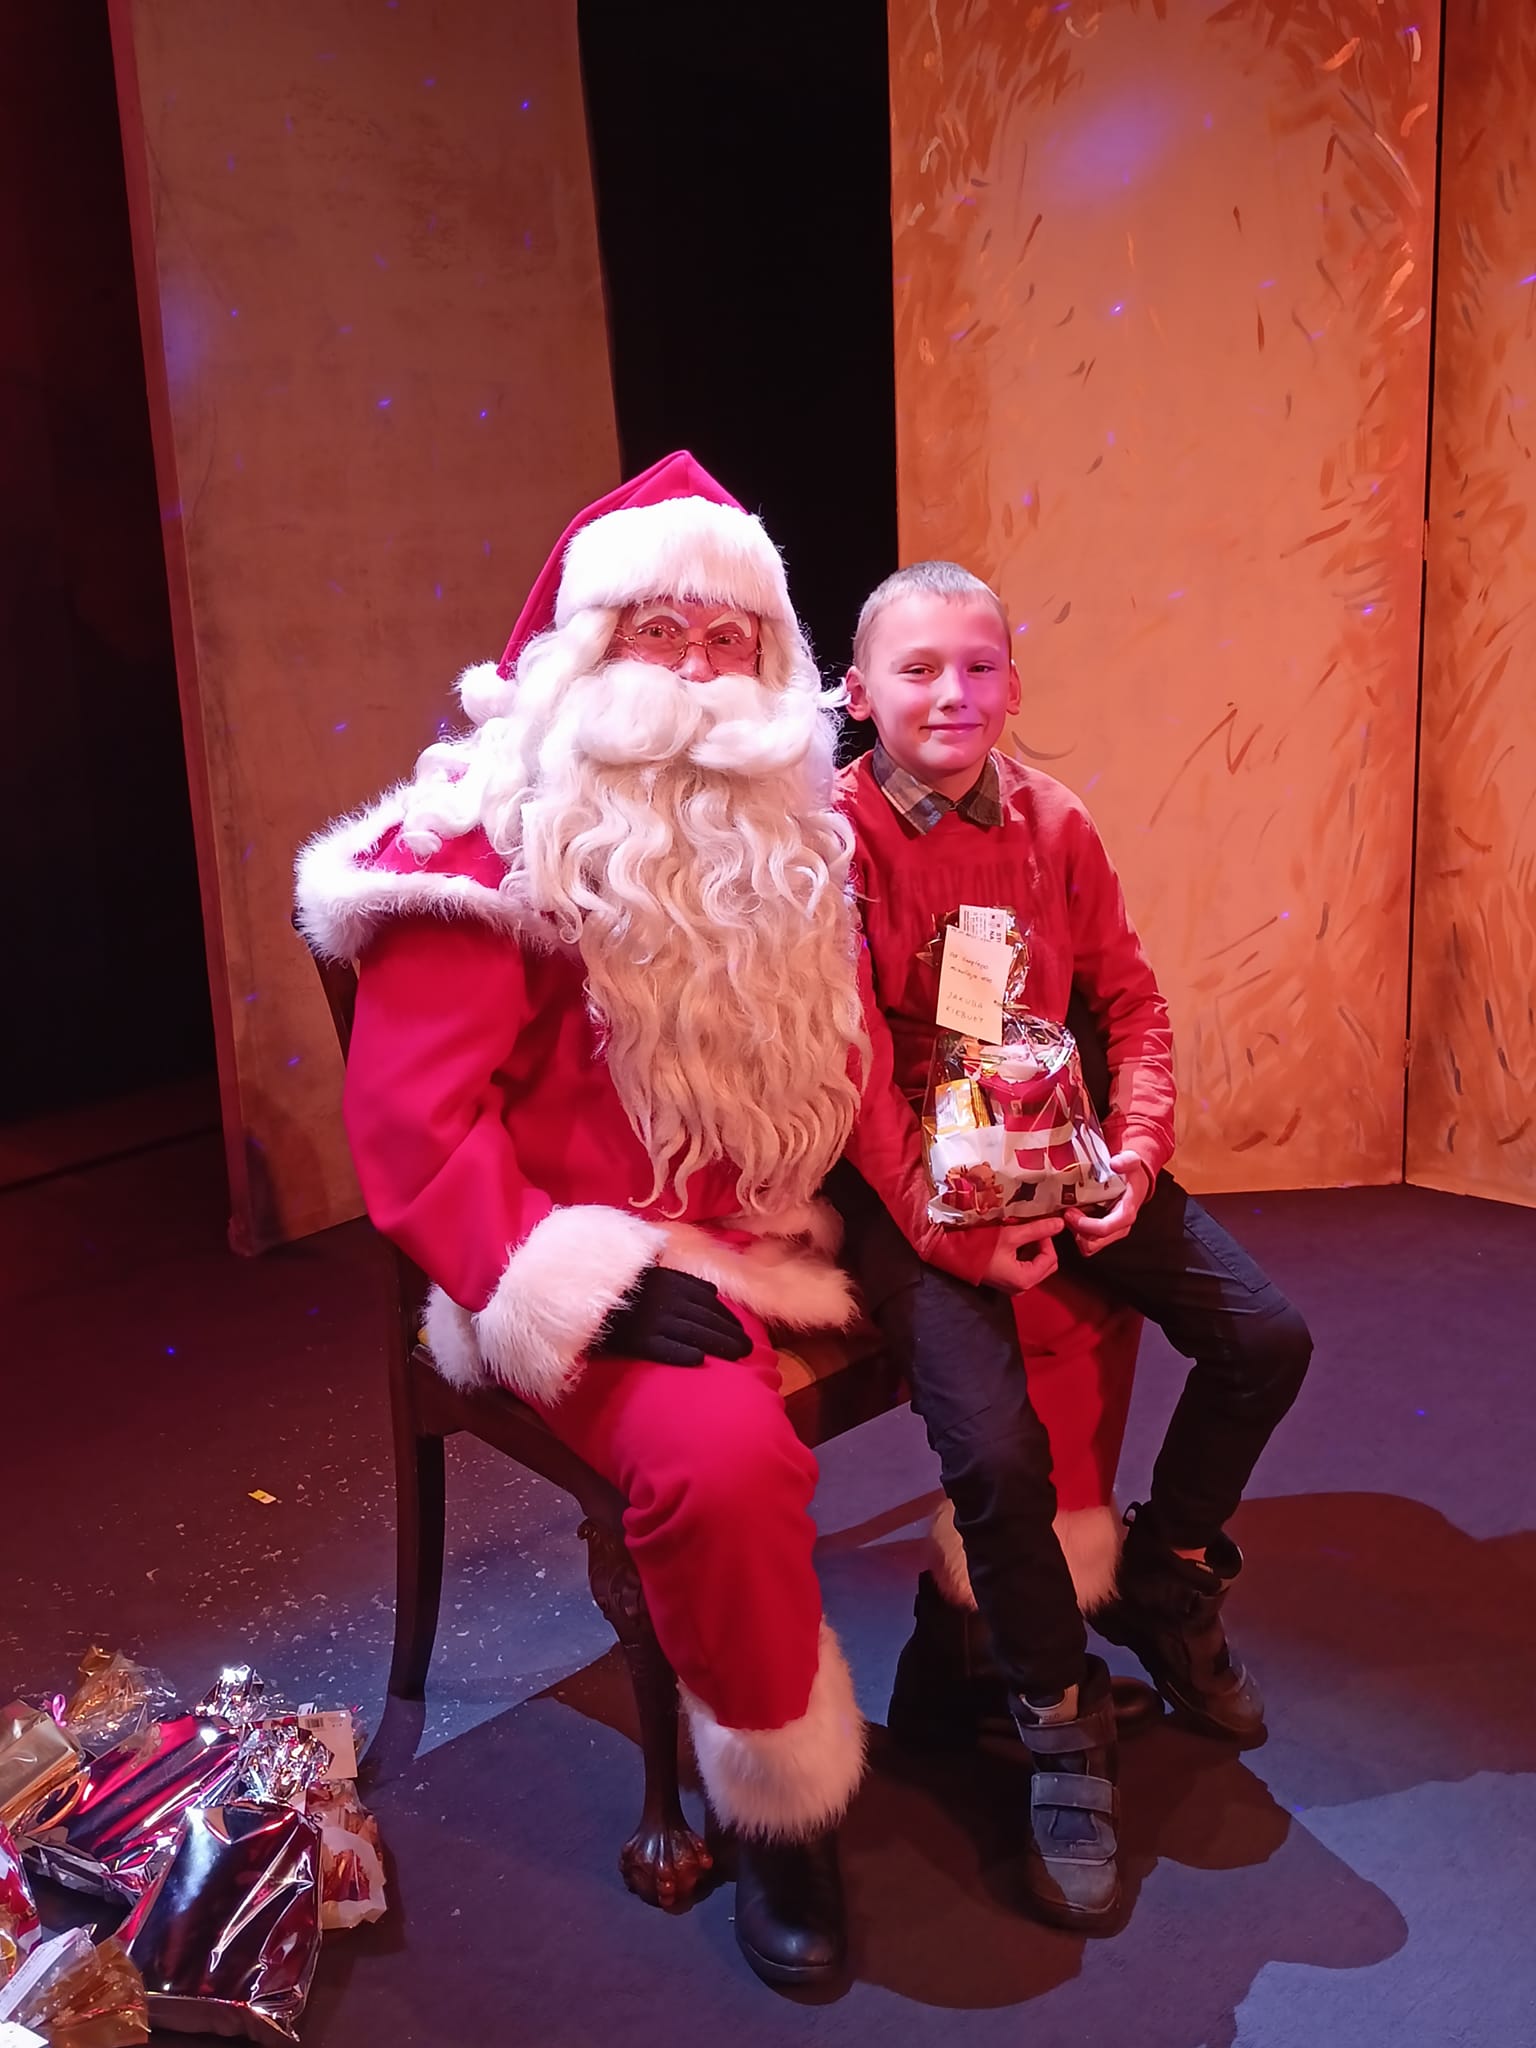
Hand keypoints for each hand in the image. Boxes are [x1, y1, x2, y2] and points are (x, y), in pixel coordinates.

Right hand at [596, 1264, 751, 1366]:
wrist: (578, 1291)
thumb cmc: (610, 1280)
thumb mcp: (641, 1268)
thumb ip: (667, 1271)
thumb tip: (697, 1278)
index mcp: (667, 1279)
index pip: (706, 1297)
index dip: (725, 1314)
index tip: (738, 1326)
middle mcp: (664, 1297)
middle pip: (707, 1317)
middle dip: (730, 1332)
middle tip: (748, 1348)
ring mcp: (652, 1319)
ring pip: (695, 1332)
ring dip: (720, 1344)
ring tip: (738, 1356)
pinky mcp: (637, 1340)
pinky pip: (666, 1348)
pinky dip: (684, 1353)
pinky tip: (699, 1360)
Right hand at [979, 1217, 1063, 1294]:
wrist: (952, 1254)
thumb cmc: (979, 1246)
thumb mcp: (1010, 1235)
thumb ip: (1037, 1230)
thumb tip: (1059, 1223)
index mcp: (1025, 1279)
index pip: (1051, 1258)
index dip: (1048, 1239)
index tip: (1038, 1224)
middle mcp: (1022, 1287)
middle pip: (1046, 1264)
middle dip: (1042, 1244)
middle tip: (1032, 1228)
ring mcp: (1013, 1286)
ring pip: (1036, 1265)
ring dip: (1034, 1248)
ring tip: (1023, 1231)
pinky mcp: (1006, 1280)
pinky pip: (1025, 1267)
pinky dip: (1024, 1253)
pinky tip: (1015, 1241)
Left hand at [1064, 1151, 1152, 1255]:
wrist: (1137, 1181)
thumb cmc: (1133, 1173)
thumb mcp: (1132, 1162)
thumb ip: (1126, 1161)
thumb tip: (1116, 1164)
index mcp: (1126, 1213)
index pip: (1104, 1228)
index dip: (1084, 1225)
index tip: (1070, 1212)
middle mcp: (1120, 1227)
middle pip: (1094, 1243)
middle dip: (1076, 1230)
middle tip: (1066, 1212)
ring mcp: (1112, 1232)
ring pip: (1089, 1246)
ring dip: (1075, 1233)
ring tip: (1069, 1214)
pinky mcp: (1104, 1233)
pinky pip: (1088, 1241)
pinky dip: (1077, 1233)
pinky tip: (1073, 1216)